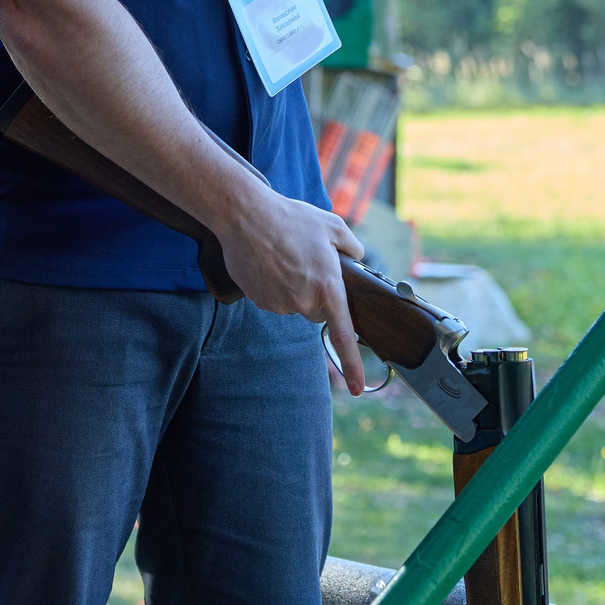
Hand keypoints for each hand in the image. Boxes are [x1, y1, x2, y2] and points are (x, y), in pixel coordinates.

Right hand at [215, 186, 369, 394]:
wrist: (246, 216)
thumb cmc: (292, 218)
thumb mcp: (333, 226)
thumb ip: (352, 247)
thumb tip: (357, 258)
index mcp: (328, 287)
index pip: (343, 335)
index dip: (352, 364)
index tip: (359, 388)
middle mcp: (305, 301)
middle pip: (318, 312)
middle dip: (317, 294)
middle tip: (307, 263)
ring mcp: (280, 304)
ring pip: (295, 305)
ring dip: (294, 287)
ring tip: (284, 256)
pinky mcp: (261, 302)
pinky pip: (275, 301)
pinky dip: (275, 286)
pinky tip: (269, 262)